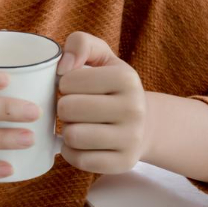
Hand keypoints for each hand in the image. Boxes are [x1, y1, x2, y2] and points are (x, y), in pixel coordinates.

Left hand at [55, 31, 147, 174]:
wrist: (144, 125)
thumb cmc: (113, 88)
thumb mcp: (103, 58)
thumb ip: (80, 43)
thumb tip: (63, 66)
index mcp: (126, 78)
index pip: (69, 80)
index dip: (64, 84)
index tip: (75, 88)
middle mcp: (133, 108)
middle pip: (68, 109)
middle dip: (64, 108)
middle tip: (74, 109)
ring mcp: (131, 138)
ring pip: (73, 136)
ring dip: (67, 131)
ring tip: (78, 125)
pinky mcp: (124, 163)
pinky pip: (79, 160)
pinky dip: (72, 152)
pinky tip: (81, 144)